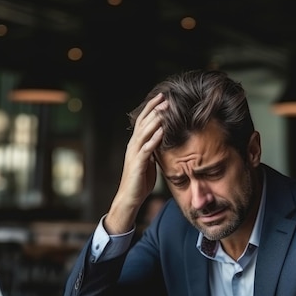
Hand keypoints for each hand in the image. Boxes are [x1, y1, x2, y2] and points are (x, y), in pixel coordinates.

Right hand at [104, 93, 166, 233]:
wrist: (130, 197)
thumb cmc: (140, 181)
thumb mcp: (149, 162)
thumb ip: (153, 150)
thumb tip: (163, 141)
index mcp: (136, 144)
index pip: (143, 121)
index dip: (152, 108)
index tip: (162, 98)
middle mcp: (133, 146)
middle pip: (143, 122)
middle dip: (154, 109)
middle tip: (166, 98)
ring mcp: (134, 154)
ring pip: (144, 132)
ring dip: (155, 120)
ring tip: (165, 110)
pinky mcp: (138, 164)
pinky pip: (147, 148)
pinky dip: (155, 138)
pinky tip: (163, 131)